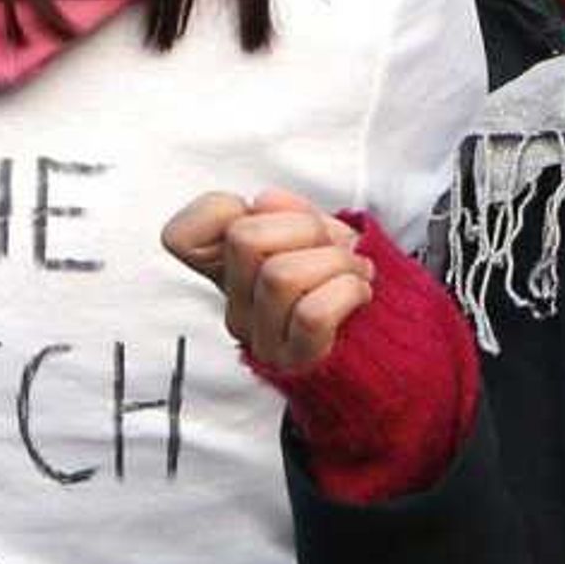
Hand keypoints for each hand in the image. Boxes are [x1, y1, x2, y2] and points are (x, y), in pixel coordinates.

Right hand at [161, 188, 372, 373]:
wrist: (384, 338)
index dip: (218, 211)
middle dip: (304, 227)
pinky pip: (311, 314)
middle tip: (331, 244)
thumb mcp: (315, 232)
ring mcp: (262, 338)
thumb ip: (287, 212)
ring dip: (336, 261)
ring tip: (354, 270)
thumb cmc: (342, 281)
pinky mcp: (295, 362)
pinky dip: (347, 291)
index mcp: (230, 271)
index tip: (268, 216)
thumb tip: (265, 201)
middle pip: (243, 238)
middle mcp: (236, 307)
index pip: (180, 237)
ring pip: (281, 275)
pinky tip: (358, 293)